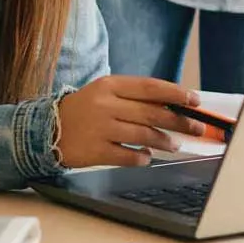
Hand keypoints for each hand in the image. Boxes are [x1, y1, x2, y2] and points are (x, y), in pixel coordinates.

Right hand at [55, 76, 206, 167]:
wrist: (47, 129)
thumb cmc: (84, 110)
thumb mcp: (105, 93)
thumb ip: (134, 97)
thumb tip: (171, 104)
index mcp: (110, 85)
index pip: (150, 87)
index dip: (176, 93)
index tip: (195, 101)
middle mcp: (106, 105)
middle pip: (152, 112)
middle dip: (179, 121)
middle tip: (196, 127)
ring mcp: (101, 128)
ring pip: (144, 135)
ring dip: (165, 141)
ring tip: (174, 144)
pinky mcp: (96, 151)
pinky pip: (128, 156)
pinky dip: (142, 157)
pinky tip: (147, 156)